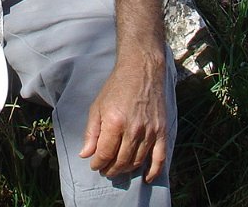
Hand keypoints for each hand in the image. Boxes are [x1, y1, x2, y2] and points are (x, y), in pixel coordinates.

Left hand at [78, 58, 168, 182]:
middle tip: (105, 170)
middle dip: (110, 169)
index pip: (105, 154)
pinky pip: (160, 158)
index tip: (94, 165)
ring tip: (118, 169)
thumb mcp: (98, 106)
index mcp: (114, 123)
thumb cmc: (116, 87)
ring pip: (137, 161)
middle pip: (121, 161)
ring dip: (126, 170)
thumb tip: (85, 155)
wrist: (141, 70)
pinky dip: (154, 171)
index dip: (97, 163)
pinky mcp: (162, 131)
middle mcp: (133, 130)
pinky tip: (146, 177)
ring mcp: (150, 131)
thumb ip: (91, 132)